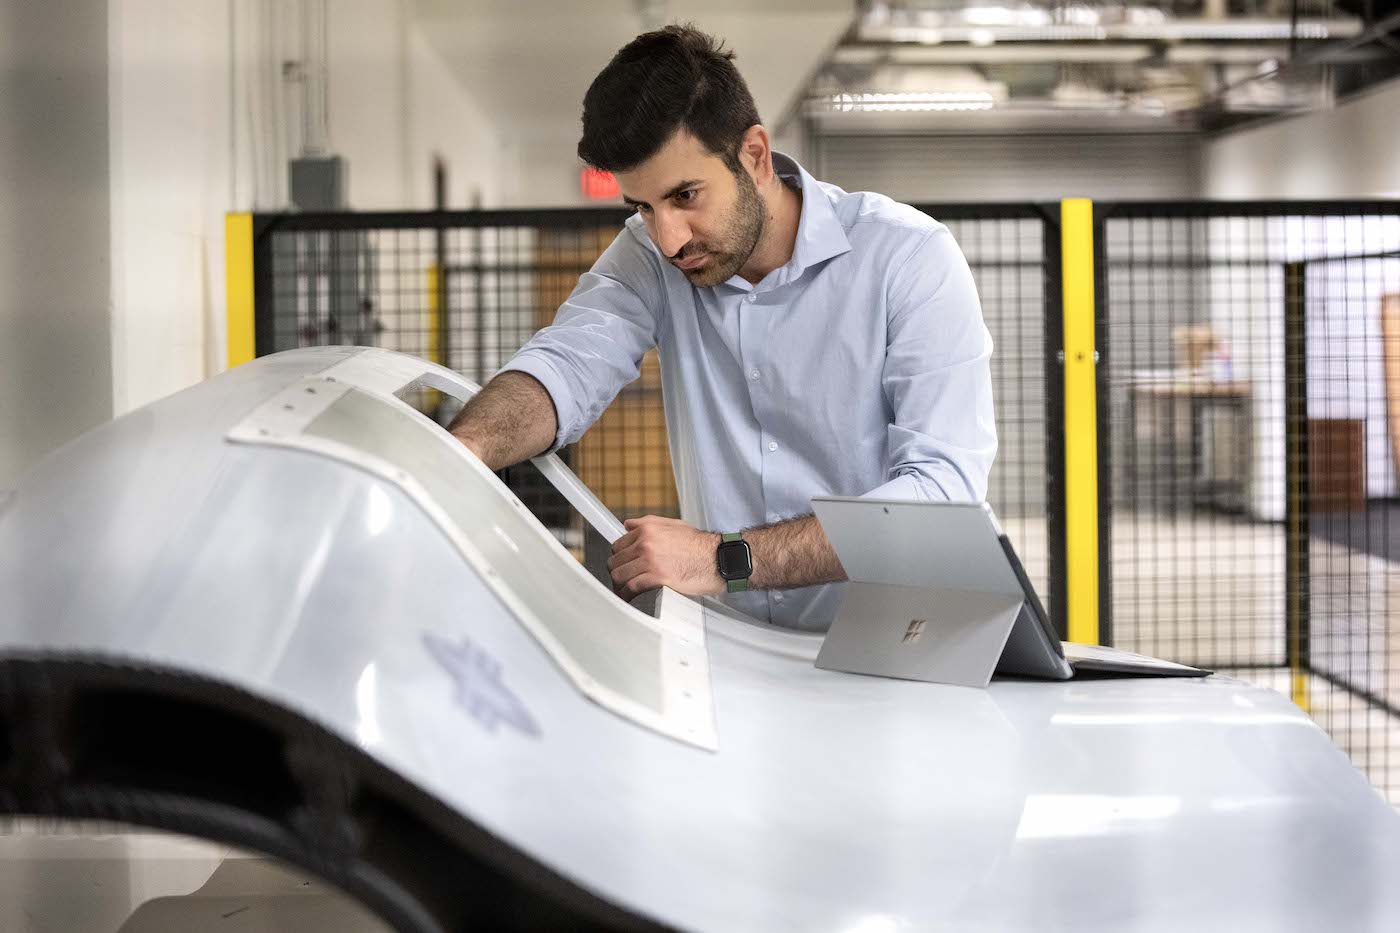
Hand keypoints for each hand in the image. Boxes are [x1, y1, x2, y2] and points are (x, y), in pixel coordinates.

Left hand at [608, 516, 723, 600]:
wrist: (718, 558)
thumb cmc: (700, 544)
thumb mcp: (673, 525)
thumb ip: (647, 523)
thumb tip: (628, 525)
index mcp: (647, 529)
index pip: (618, 545)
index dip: (619, 557)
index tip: (622, 565)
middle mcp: (646, 543)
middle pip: (615, 561)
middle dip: (617, 571)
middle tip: (622, 580)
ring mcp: (650, 560)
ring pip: (619, 575)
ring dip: (619, 585)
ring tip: (623, 590)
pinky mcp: (657, 577)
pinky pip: (631, 587)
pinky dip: (626, 594)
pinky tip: (628, 597)